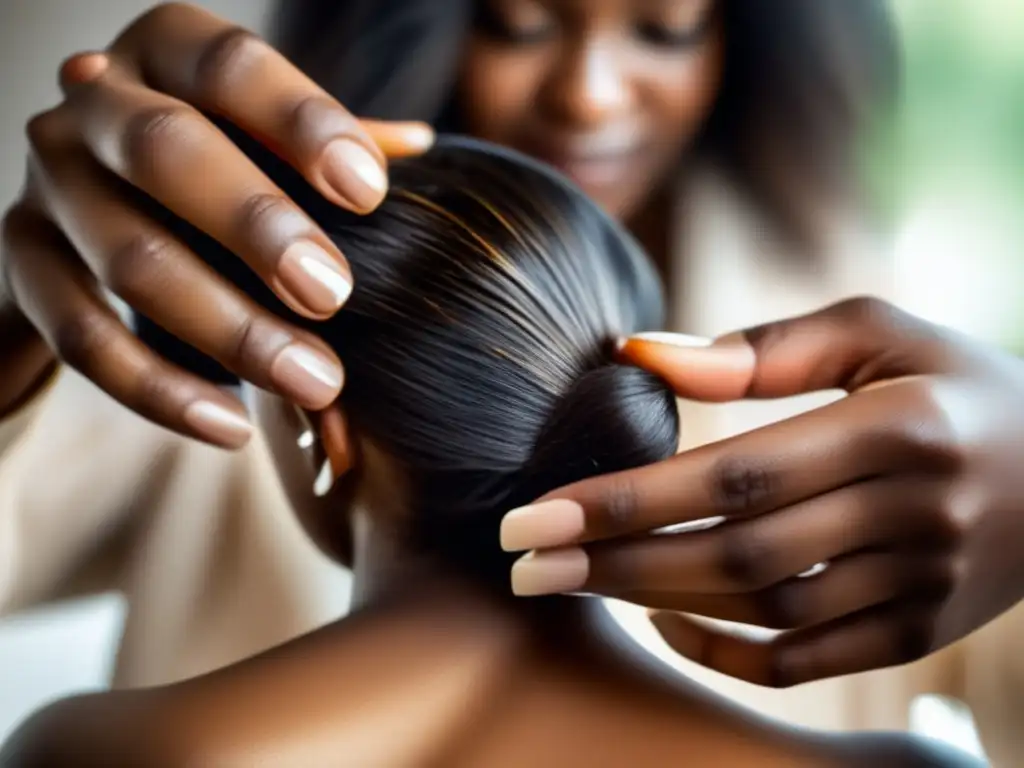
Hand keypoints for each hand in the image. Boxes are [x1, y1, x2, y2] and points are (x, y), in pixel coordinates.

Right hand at [0, 3, 432, 446]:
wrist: (86, 234)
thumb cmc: (209, 180)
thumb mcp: (261, 147)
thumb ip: (323, 148)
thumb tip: (422, 147)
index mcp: (166, 52)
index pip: (229, 65)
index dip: (301, 122)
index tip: (371, 192)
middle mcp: (92, 103)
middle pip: (163, 150)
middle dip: (255, 226)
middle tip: (334, 294)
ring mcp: (46, 184)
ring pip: (128, 257)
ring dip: (230, 329)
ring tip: (316, 382)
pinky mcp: (20, 266)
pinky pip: (82, 338)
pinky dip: (161, 390)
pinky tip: (234, 428)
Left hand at [500, 297, 1023, 686]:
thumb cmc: (954, 382)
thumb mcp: (877, 331)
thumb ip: (757, 349)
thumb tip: (637, 357)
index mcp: (896, 428)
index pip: (731, 473)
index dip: (624, 499)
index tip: (532, 512)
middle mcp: (914, 515)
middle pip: (733, 554)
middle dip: (613, 563)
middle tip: (522, 565)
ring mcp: (923, 586)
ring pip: (763, 612)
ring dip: (658, 598)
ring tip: (575, 580)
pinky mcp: (923, 632)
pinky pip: (808, 662)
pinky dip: (726, 651)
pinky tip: (664, 620)